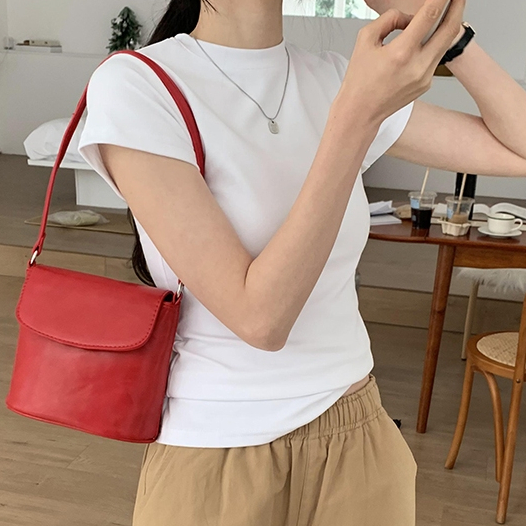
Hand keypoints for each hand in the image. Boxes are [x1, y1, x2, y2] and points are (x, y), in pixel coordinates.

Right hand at [334, 0, 465, 124]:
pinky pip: (435, 58)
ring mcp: (424, 77)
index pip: (430, 16)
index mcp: (401, 53)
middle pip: (449, 29)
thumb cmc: (359, 80)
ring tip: (447, 11)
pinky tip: (424, 40)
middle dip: (457, 7)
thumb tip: (408, 17)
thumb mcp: (365, 40)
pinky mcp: (426, 84)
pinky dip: (433, 44)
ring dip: (448, 25)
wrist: (361, 112)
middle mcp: (417, 66)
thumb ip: (389, 20)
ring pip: (444, 44)